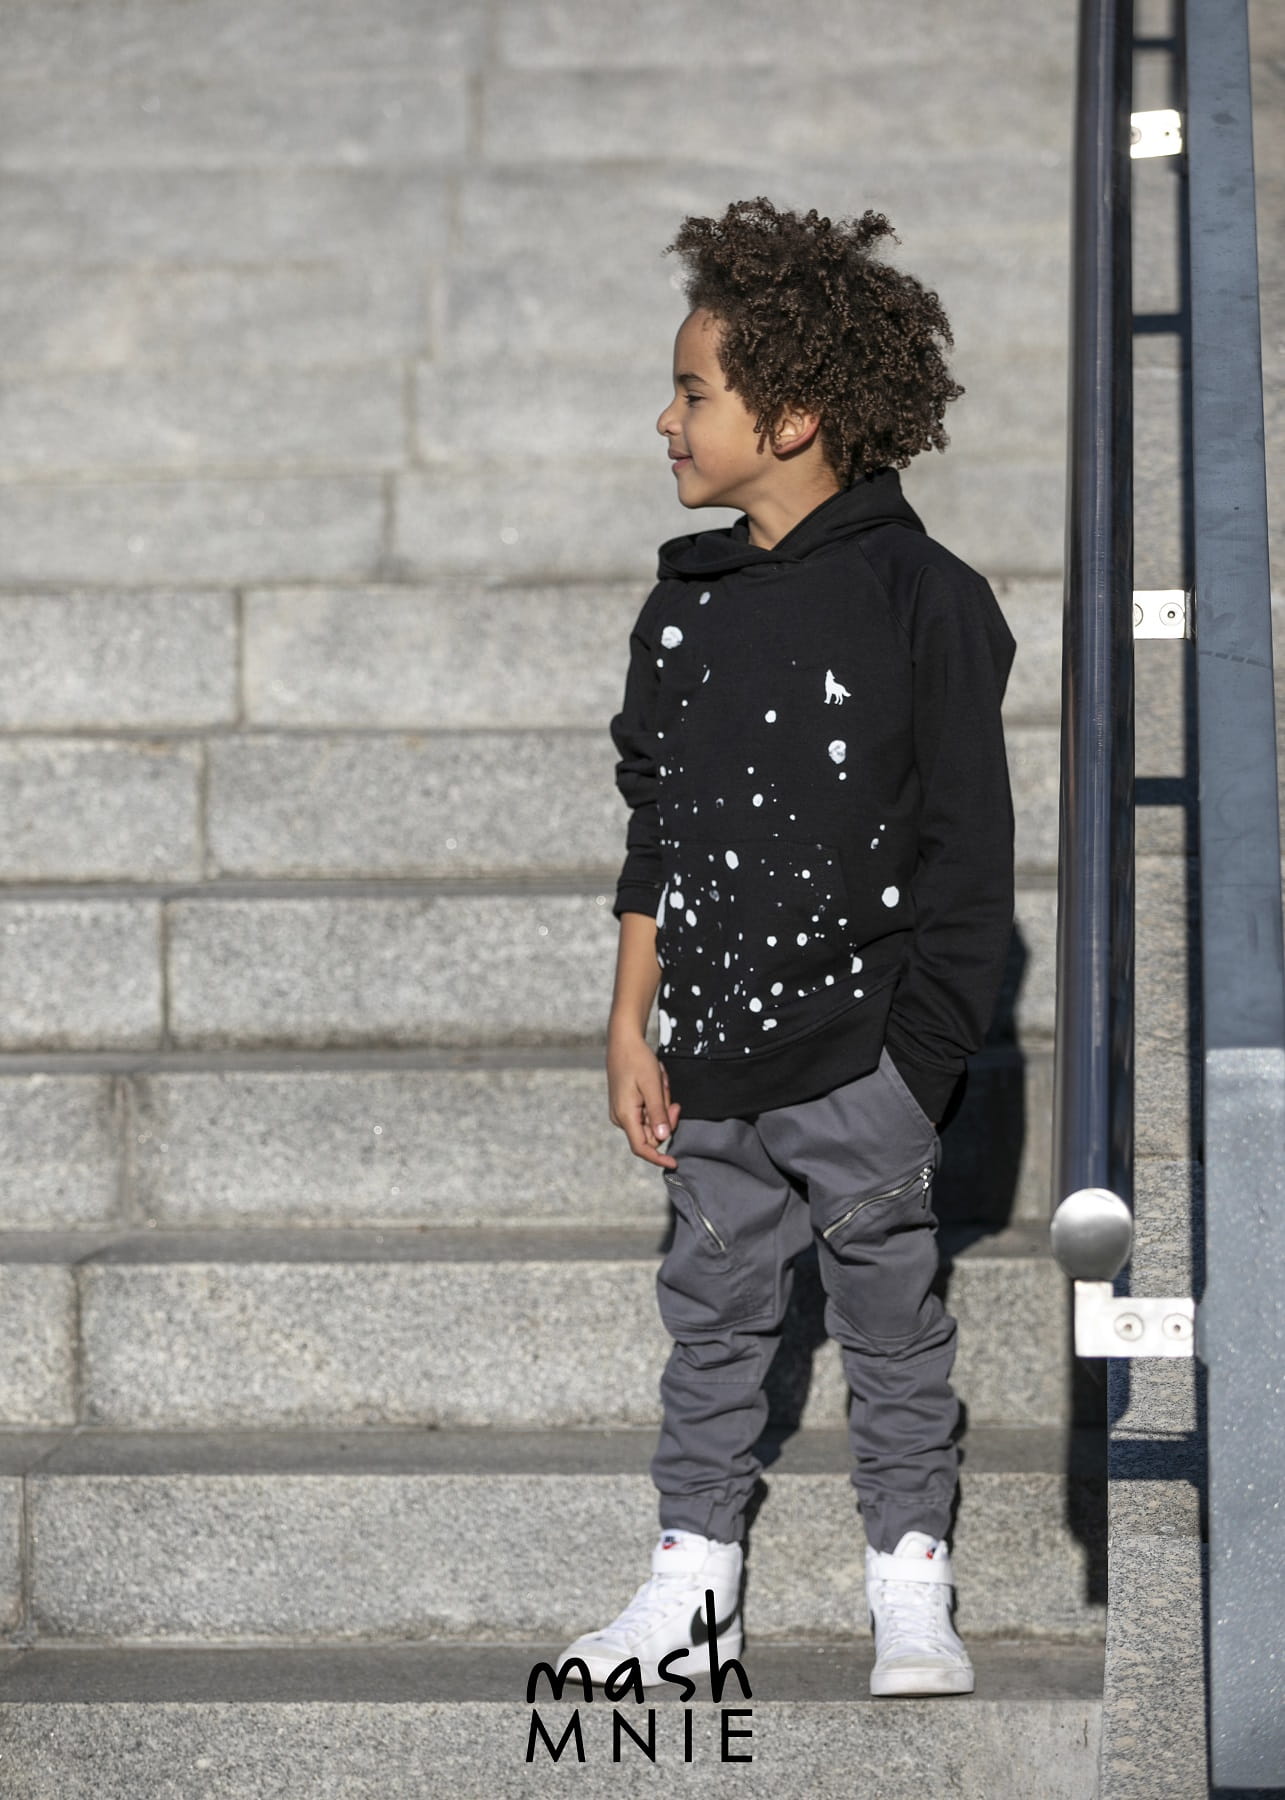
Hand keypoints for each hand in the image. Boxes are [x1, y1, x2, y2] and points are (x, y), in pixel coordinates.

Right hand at [607, 1029, 681, 1168]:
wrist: (624, 1042)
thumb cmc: (637, 1060)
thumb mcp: (653, 1085)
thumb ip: (658, 1113)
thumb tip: (663, 1139)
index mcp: (625, 1115)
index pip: (642, 1148)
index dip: (658, 1158)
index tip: (675, 1162)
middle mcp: (621, 1118)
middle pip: (651, 1133)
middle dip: (665, 1118)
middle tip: (672, 1098)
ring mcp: (622, 1112)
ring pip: (651, 1122)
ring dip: (661, 1106)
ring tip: (660, 1084)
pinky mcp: (626, 1106)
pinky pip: (647, 1112)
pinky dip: (656, 1101)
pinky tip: (655, 1084)